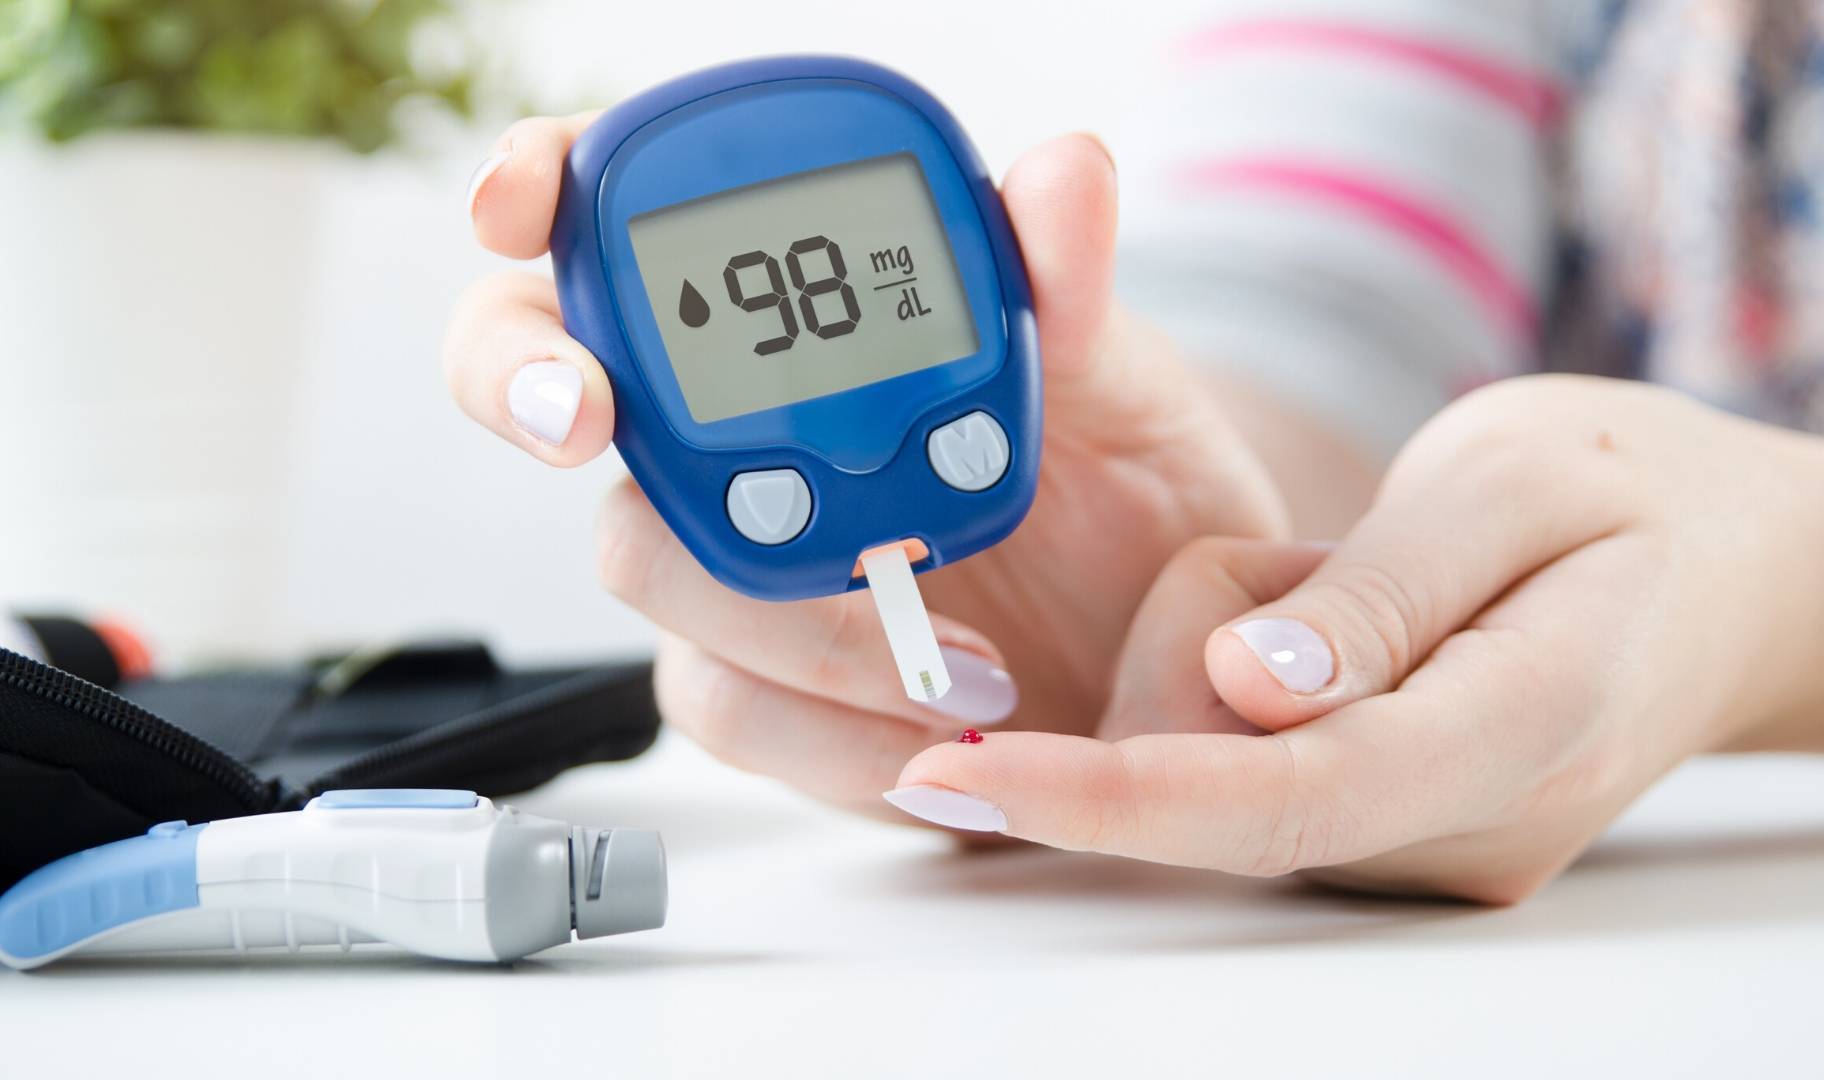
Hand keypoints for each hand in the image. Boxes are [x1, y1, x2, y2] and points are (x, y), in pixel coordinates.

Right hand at [444, 116, 1304, 821]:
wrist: (1153, 639)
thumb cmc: (1113, 480)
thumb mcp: (1108, 371)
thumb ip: (1063, 283)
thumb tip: (1063, 173)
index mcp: (787, 316)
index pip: (619, 220)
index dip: (531, 189)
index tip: (518, 206)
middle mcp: (724, 429)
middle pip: (552, 385)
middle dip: (532, 386)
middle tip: (587, 415)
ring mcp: (726, 558)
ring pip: (645, 564)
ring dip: (783, 613)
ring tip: (955, 661)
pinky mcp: (759, 686)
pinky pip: (726, 707)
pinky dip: (826, 732)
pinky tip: (928, 738)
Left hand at [889, 375, 1823, 900]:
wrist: (1733, 575)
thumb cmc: (1633, 498)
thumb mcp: (1513, 482)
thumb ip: (1377, 594)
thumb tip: (1246, 686)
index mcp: (1514, 727)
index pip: (1278, 799)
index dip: (1108, 796)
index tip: (969, 771)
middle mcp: (1461, 827)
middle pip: (1219, 784)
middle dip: (1177, 661)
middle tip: (1296, 562)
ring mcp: (1425, 849)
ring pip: (1216, 773)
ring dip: (1218, 657)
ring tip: (1346, 581)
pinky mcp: (1385, 837)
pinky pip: (1244, 768)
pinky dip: (1244, 687)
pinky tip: (1331, 631)